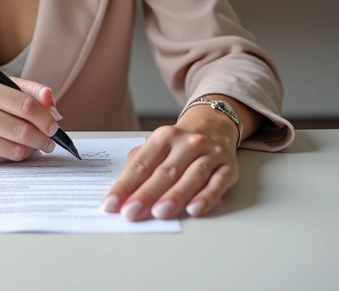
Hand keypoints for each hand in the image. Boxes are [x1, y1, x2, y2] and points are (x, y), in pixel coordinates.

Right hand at [0, 75, 61, 164]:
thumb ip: (24, 90)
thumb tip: (52, 102)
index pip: (23, 103)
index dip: (44, 116)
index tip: (54, 123)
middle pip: (20, 128)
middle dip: (42, 137)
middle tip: (50, 139)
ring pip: (13, 147)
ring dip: (32, 149)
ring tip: (38, 146)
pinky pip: (0, 158)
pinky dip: (15, 156)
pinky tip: (19, 150)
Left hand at [100, 107, 239, 219]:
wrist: (215, 124)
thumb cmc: (179, 142)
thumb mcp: (158, 144)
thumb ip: (141, 162)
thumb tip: (122, 187)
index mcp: (163, 136)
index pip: (141, 163)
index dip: (124, 185)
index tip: (111, 203)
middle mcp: (186, 143)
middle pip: (164, 172)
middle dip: (146, 194)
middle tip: (130, 212)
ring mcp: (209, 154)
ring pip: (192, 176)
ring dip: (175, 196)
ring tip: (159, 213)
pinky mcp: (228, 168)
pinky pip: (218, 183)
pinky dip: (207, 197)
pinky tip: (194, 209)